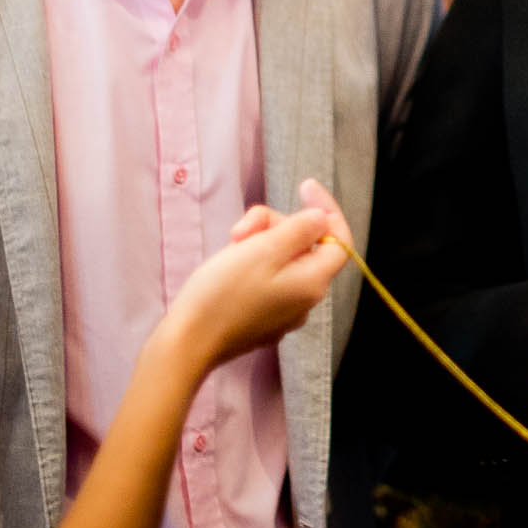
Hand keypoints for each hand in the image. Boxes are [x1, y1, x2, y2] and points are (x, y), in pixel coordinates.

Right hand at [164, 201, 346, 368]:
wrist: (187, 342)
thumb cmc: (224, 292)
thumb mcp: (264, 249)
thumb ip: (300, 230)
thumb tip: (322, 218)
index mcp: (314, 283)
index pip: (339, 239)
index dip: (326, 209)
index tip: (304, 186)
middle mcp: (306, 300)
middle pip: (305, 245)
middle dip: (275, 226)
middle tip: (241, 229)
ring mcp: (284, 312)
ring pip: (283, 260)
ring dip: (260, 242)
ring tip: (231, 245)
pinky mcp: (262, 318)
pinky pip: (268, 279)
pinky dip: (253, 263)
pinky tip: (229, 264)